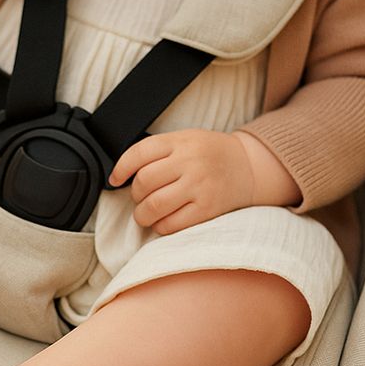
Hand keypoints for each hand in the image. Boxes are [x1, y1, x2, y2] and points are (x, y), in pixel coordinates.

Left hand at [107, 129, 255, 234]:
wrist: (249, 167)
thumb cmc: (209, 155)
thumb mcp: (185, 139)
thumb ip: (158, 152)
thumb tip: (121, 174)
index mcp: (181, 141)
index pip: (139, 153)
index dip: (120, 168)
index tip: (115, 180)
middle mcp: (190, 162)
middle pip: (143, 182)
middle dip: (135, 194)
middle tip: (140, 197)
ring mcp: (200, 186)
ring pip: (153, 205)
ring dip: (142, 214)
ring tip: (146, 213)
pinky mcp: (207, 209)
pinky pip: (171, 224)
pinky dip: (160, 226)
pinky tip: (163, 221)